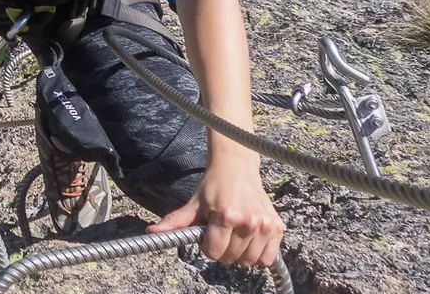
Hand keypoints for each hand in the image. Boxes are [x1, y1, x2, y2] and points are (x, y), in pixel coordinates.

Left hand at [149, 158, 283, 267]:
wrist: (237, 167)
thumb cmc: (213, 185)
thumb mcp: (193, 203)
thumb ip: (175, 221)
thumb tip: (151, 233)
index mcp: (225, 216)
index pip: (213, 252)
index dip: (207, 246)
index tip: (207, 234)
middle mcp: (248, 222)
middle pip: (231, 258)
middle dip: (222, 250)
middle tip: (220, 233)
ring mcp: (265, 225)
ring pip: (249, 261)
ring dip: (239, 254)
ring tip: (234, 236)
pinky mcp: (277, 227)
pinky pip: (268, 258)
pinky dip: (258, 255)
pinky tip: (249, 240)